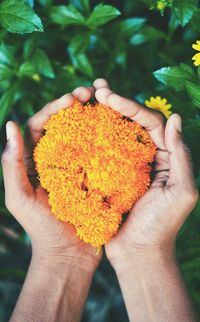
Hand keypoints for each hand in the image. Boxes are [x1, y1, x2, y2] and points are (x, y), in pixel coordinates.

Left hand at [1, 86, 101, 269]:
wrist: (69, 254)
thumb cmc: (42, 229)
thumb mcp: (20, 197)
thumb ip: (12, 163)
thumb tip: (10, 124)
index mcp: (35, 160)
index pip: (41, 124)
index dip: (54, 108)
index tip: (72, 99)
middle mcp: (55, 159)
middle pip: (63, 124)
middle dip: (75, 105)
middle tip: (91, 92)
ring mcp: (76, 166)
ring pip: (83, 134)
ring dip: (92, 116)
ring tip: (106, 101)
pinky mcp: (94, 176)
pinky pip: (99, 152)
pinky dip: (106, 138)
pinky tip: (117, 126)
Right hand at [93, 79, 198, 266]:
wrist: (139, 254)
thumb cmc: (162, 226)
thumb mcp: (182, 191)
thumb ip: (181, 154)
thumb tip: (176, 117)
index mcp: (166, 156)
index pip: (150, 121)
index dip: (130, 105)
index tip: (106, 95)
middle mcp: (148, 156)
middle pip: (132, 121)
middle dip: (115, 102)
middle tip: (95, 88)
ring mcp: (127, 165)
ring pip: (116, 133)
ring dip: (102, 115)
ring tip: (84, 97)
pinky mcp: (111, 176)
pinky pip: (102, 152)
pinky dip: (92, 137)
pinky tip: (79, 126)